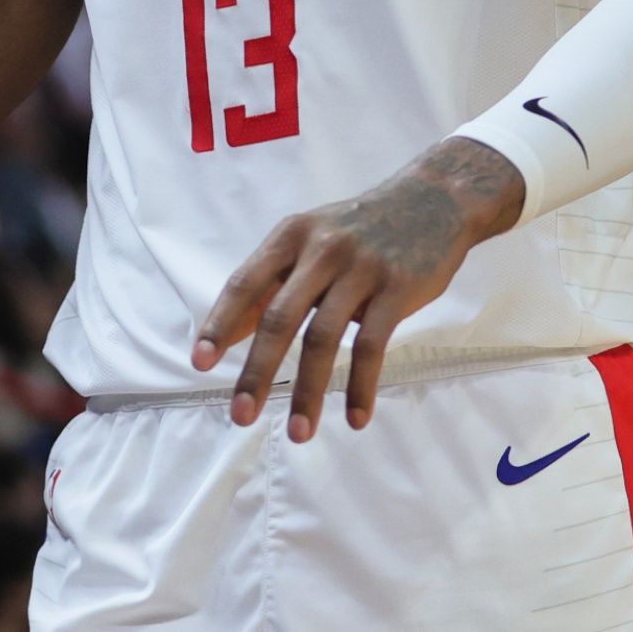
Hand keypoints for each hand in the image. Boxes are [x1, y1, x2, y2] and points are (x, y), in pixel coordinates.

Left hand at [194, 139, 521, 440]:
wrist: (432, 199)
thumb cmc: (356, 229)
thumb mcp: (308, 241)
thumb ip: (269, 283)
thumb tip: (223, 334)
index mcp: (289, 236)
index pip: (244, 284)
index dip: (220, 325)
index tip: (199, 363)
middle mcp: (320, 250)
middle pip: (279, 318)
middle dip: (257, 371)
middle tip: (241, 415)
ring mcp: (360, 269)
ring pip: (323, 339)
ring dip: (308, 392)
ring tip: (299, 433)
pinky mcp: (398, 289)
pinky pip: (372, 347)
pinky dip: (360, 386)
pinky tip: (354, 418)